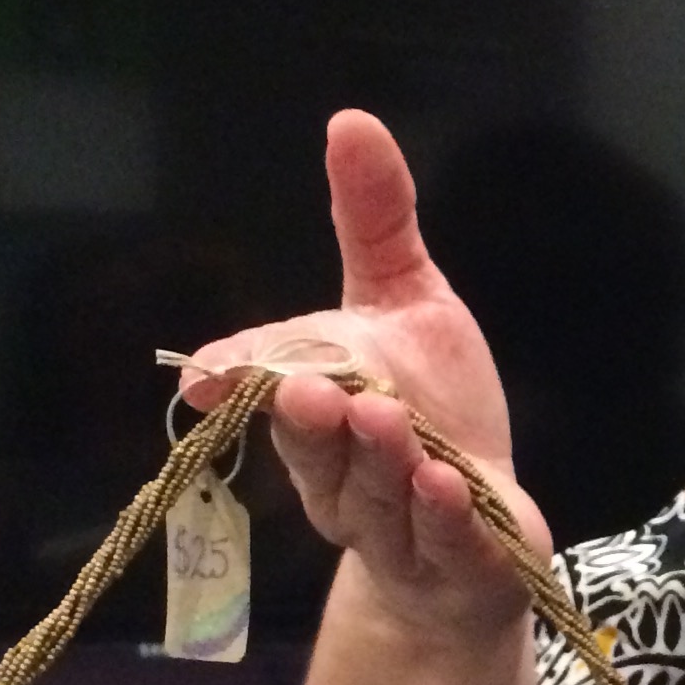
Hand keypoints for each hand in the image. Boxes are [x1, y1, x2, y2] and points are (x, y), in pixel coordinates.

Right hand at [185, 109, 550, 648]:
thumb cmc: (432, 412)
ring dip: (379, 459)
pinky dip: (441, 518)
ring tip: (385, 418)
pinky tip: (448, 486)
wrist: (479, 536)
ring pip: (375, 496)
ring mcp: (396, 526)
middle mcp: (341, 476)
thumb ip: (376, 221)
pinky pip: (442, 543)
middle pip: (316, 448)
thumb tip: (350, 121)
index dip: (236, 382)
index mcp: (315, 413)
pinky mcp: (458, 564)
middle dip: (310, 420)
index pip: (266, 393)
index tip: (206, 374)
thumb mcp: (408, 300)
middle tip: (311, 386)